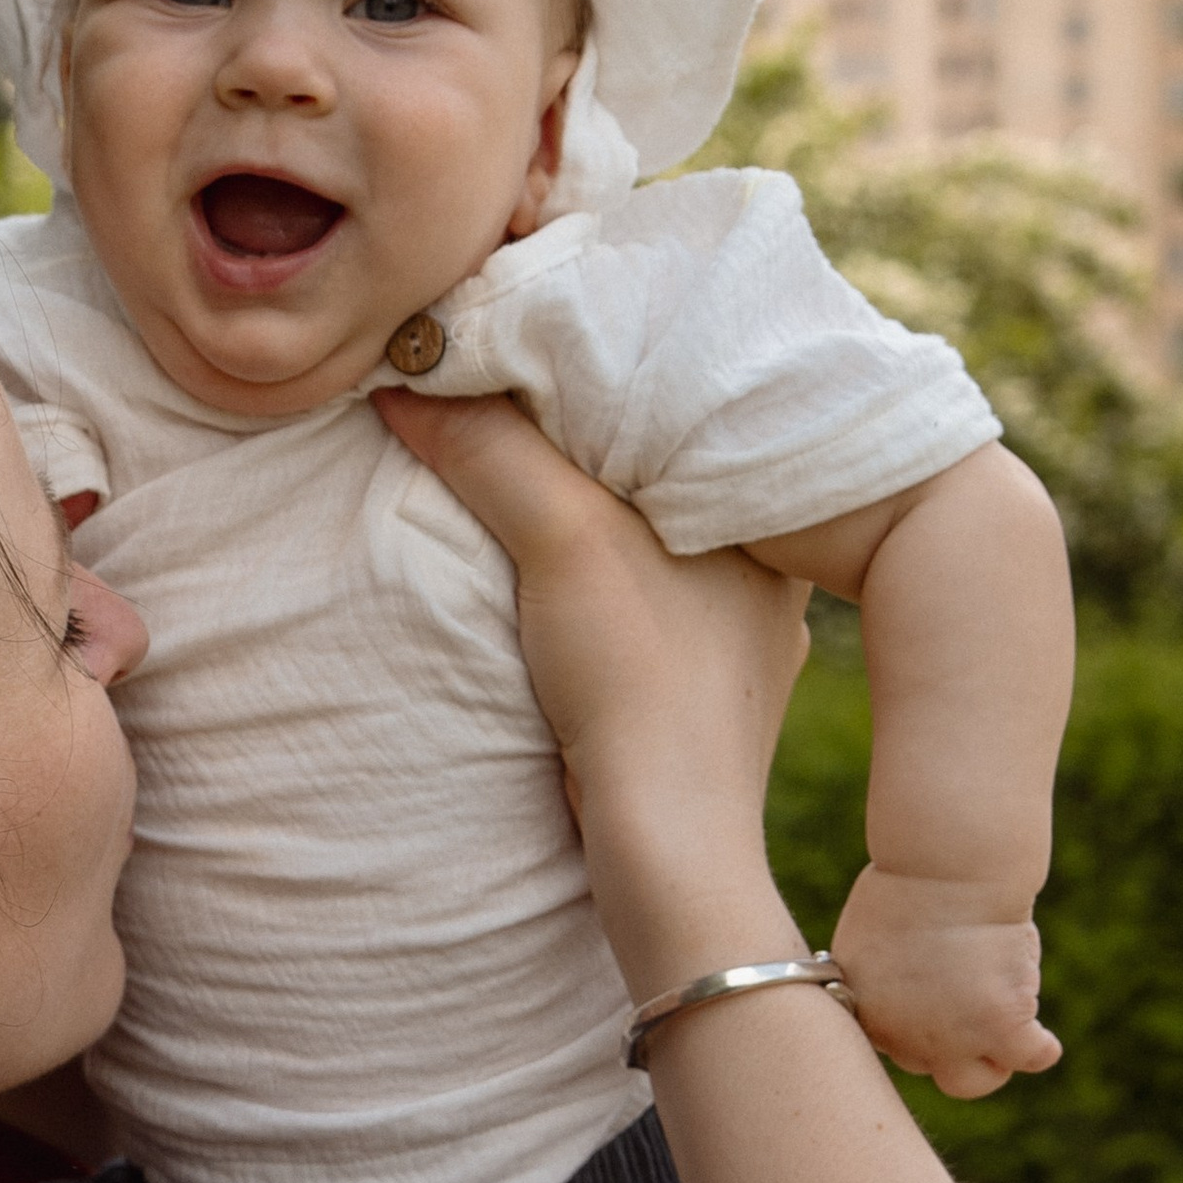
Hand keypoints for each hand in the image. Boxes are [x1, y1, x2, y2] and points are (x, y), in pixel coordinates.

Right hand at [373, 392, 810, 999]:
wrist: (668, 852)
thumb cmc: (642, 685)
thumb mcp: (560, 538)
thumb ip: (489, 447)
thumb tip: (406, 373)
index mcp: (773, 511)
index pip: (694, 401)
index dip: (621, 360)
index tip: (547, 331)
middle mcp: (777, 566)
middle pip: (673, 463)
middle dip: (599, 428)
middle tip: (521, 379)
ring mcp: (743, 633)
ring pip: (660, 530)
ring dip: (594, 502)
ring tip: (520, 458)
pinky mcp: (701, 687)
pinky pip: (647, 589)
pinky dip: (597, 564)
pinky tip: (552, 560)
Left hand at [833, 866, 1061, 1097]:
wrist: (948, 869)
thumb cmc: (910, 883)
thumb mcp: (867, 938)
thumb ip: (875, 978)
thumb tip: (893, 994)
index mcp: (869, 1016)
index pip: (895, 1046)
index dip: (917, 1024)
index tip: (934, 999)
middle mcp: (907, 1039)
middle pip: (930, 1066)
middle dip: (947, 1042)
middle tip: (965, 1006)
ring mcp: (954, 1039)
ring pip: (978, 1080)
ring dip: (992, 1057)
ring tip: (1002, 1026)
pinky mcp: (1002, 1027)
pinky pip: (1031, 1057)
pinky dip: (1040, 1047)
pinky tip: (1040, 1037)